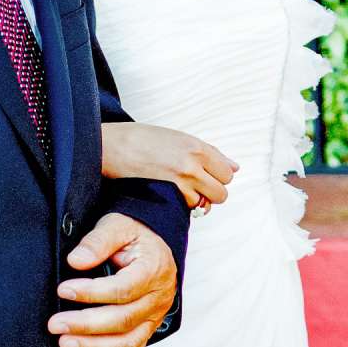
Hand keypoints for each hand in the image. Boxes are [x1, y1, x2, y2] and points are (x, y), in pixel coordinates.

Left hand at [49, 212, 177, 346]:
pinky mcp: (147, 330)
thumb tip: (76, 260)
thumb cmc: (132, 236)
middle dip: (86, 325)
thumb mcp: (117, 226)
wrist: (152, 248)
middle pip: (123, 320)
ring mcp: (154, 318)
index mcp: (154, 269)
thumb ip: (97, 241)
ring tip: (64, 342)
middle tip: (55, 324)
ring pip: (128, 342)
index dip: (91, 293)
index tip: (63, 290)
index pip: (122, 289)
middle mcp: (158, 298)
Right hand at [102, 120, 237, 210]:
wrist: (111, 147)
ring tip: (177, 188)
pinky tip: (167, 193)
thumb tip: (235, 167)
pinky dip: (180, 204)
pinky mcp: (167, 195)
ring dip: (195, 200)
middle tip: (194, 185)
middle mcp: (192, 164)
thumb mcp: (179, 138)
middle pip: (222, 192)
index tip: (205, 176)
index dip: (217, 177)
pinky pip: (186, 208)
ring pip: (205, 204)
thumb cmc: (142, 140)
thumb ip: (210, 153)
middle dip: (211, 192)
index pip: (228, 173)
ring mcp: (180, 182)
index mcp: (197, 147)